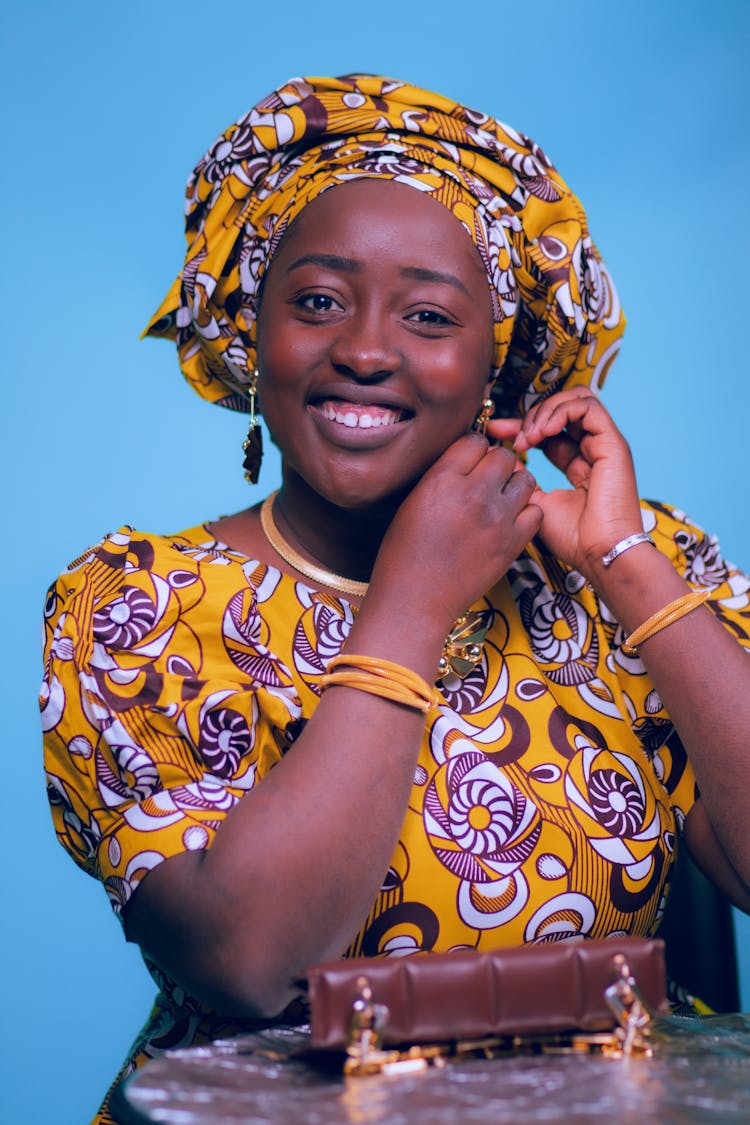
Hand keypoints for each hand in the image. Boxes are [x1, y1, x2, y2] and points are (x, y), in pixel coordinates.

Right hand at [372, 432, 541, 626]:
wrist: (415, 600)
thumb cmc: (405, 554)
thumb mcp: (413, 502)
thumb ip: (442, 476)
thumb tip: (466, 459)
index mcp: (442, 480)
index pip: (474, 440)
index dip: (473, 450)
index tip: (469, 463)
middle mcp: (473, 494)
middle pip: (504, 456)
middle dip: (496, 464)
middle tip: (486, 482)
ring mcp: (497, 519)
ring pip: (526, 479)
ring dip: (514, 485)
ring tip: (500, 500)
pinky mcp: (512, 544)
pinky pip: (536, 512)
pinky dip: (526, 513)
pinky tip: (509, 522)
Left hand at [488, 388, 642, 575]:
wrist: (599, 554)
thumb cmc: (573, 537)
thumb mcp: (536, 502)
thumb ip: (522, 478)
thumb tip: (502, 458)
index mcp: (577, 463)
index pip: (547, 431)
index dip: (520, 425)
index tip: (494, 431)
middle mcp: (592, 449)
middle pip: (560, 411)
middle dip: (530, 416)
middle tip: (513, 438)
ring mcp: (604, 444)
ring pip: (576, 400)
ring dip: (546, 411)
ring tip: (529, 435)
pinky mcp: (613, 443)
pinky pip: (588, 407)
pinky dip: (561, 412)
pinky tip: (543, 432)